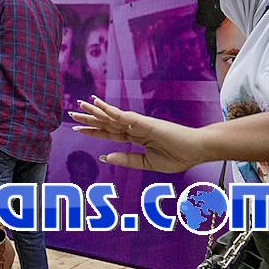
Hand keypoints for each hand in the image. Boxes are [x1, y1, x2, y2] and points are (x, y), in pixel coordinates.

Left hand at [69, 96, 204, 172]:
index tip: (78, 129)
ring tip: (80, 105)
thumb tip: (105, 157)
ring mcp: (139, 124)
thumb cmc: (177, 156)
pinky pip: (125, 117)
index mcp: (135, 138)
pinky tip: (98, 105)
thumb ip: (127, 160)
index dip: (93, 132)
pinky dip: (111, 111)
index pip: (109, 134)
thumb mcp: (147, 163)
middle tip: (71, 114)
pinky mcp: (146, 123)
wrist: (196, 150)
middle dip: (89, 119)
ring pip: (112, 117)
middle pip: (107, 123)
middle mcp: (134, 128)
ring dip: (95, 111)